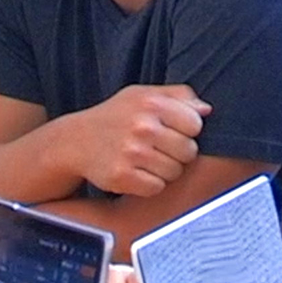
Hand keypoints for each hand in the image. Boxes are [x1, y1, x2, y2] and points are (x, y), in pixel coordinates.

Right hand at [62, 84, 209, 196]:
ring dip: (164, 170)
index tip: (173, 131)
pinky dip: (150, 184)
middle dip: (178, 153)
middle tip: (159, 148)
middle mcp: (141, 127)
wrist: (75, 141)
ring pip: (174, 172)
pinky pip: (156, 187)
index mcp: (150, 103)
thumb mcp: (142, 95)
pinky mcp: (122, 176)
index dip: (188, 130)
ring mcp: (131, 153)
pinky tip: (137, 173)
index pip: (195, 124)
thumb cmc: (116, 117)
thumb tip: (206, 110)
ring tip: (147, 160)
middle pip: (188, 151)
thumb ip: (178, 96)